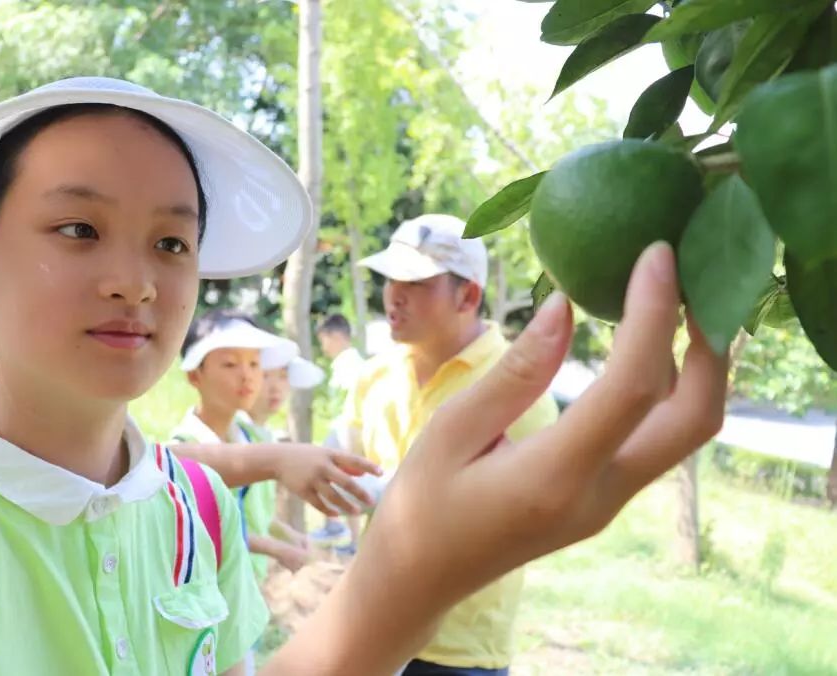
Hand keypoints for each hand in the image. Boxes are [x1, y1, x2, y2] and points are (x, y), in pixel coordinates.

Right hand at [264, 243, 729, 674]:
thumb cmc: (419, 504)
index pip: (632, 389)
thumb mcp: (451, 430)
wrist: (420, 578)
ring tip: (672, 298)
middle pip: (694, 418)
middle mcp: (599, 495)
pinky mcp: (603, 499)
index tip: (656, 254)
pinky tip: (640, 344)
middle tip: (691, 277)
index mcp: (554, 477)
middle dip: (711, 345)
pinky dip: (666, 386)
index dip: (653, 316)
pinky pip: (655, 437)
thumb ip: (513, 373)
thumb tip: (564, 308)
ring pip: (685, 430)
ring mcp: (608, 503)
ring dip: (696, 364)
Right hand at [274, 446, 381, 516]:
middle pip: (345, 481)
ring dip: (346, 506)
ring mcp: (312, 479)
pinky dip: (329, 511)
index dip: (368, 466)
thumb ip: (343, 464)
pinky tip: (338, 515)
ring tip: (357, 513)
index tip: (381, 473)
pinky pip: (319, 504)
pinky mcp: (303, 491)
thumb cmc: (306, 455)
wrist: (278, 459)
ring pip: (333, 496)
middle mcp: (322, 466)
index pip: (353, 459)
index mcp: (329, 454)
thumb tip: (363, 474)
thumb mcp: (324, 454)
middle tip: (371, 502)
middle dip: (359, 493)